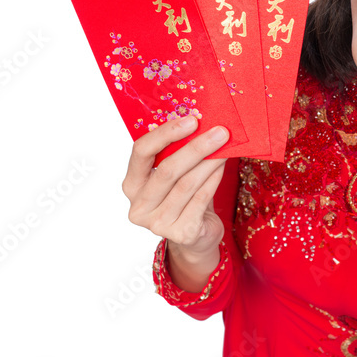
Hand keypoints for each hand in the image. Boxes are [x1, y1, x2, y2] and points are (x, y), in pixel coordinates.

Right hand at [123, 115, 230, 257]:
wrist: (196, 235)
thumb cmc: (184, 198)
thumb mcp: (174, 175)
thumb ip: (176, 154)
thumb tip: (201, 123)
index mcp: (131, 185)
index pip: (141, 151)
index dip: (166, 134)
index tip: (191, 120)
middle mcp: (139, 206)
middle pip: (167, 170)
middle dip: (196, 148)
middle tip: (219, 132)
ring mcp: (158, 223)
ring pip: (187, 184)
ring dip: (209, 162)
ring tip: (225, 146)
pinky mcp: (182, 233)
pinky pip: (201, 199)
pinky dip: (214, 179)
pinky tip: (223, 166)